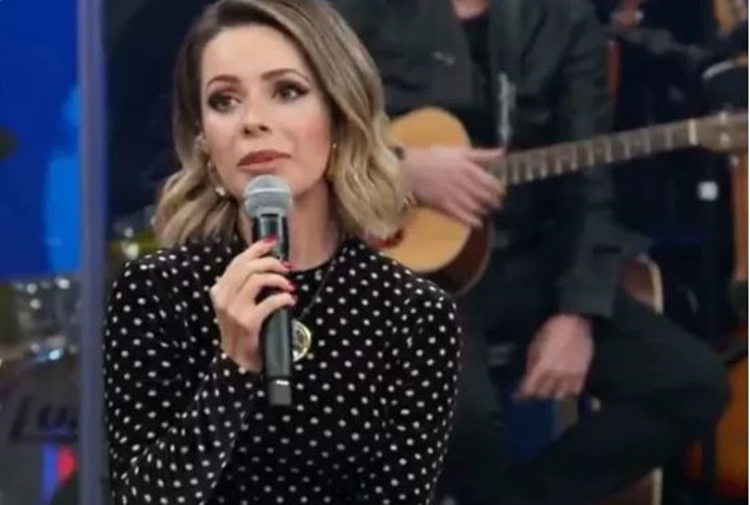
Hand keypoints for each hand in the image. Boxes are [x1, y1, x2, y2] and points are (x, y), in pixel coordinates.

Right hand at [209, 237, 295, 371]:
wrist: (236, 362)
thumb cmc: (242, 330)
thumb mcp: (237, 304)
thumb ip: (245, 285)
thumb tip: (269, 263)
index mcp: (219, 290)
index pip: (237, 261)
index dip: (256, 249)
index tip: (272, 243)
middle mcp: (223, 298)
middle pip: (247, 266)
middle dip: (270, 262)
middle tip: (286, 268)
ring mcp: (234, 311)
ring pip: (256, 280)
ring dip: (277, 278)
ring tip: (288, 284)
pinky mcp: (247, 323)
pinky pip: (268, 302)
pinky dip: (282, 298)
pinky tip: (289, 300)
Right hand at [402, 146, 505, 227]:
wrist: (409, 170)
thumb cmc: (434, 158)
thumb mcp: (459, 152)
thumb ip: (482, 154)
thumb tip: (502, 153)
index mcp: (469, 168)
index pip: (491, 182)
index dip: (499, 189)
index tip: (501, 192)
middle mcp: (464, 183)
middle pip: (486, 196)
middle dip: (494, 202)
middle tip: (497, 204)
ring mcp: (455, 196)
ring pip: (476, 207)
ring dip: (484, 211)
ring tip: (486, 211)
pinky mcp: (445, 206)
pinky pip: (463, 217)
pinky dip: (472, 221)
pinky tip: (477, 223)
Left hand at [516, 314, 593, 400]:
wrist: (574, 323)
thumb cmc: (551, 330)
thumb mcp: (534, 345)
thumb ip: (532, 363)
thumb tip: (528, 375)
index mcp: (541, 367)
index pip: (529, 388)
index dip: (522, 393)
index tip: (518, 396)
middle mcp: (555, 375)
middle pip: (543, 393)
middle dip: (536, 393)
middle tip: (534, 390)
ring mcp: (570, 376)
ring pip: (559, 395)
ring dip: (552, 393)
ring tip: (549, 390)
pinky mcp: (582, 374)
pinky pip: (575, 390)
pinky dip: (568, 392)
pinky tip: (563, 388)